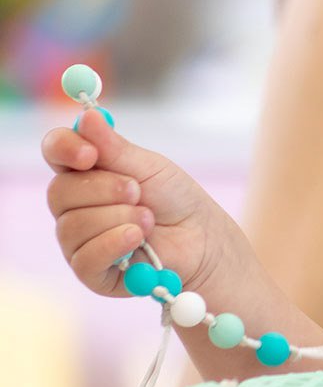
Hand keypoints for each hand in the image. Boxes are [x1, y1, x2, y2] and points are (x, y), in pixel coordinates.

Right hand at [44, 109, 239, 297]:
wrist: (202, 237)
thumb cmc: (175, 198)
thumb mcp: (148, 166)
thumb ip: (113, 147)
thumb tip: (86, 116)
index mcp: (85, 172)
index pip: (55, 152)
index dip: (65, 150)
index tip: (89, 154)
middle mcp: (73, 206)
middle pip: (59, 192)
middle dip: (106, 190)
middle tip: (138, 191)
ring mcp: (78, 240)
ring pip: (72, 225)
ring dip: (120, 217)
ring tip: (149, 218)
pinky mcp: (90, 270)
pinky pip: (85, 257)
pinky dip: (115, 243)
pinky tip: (139, 238)